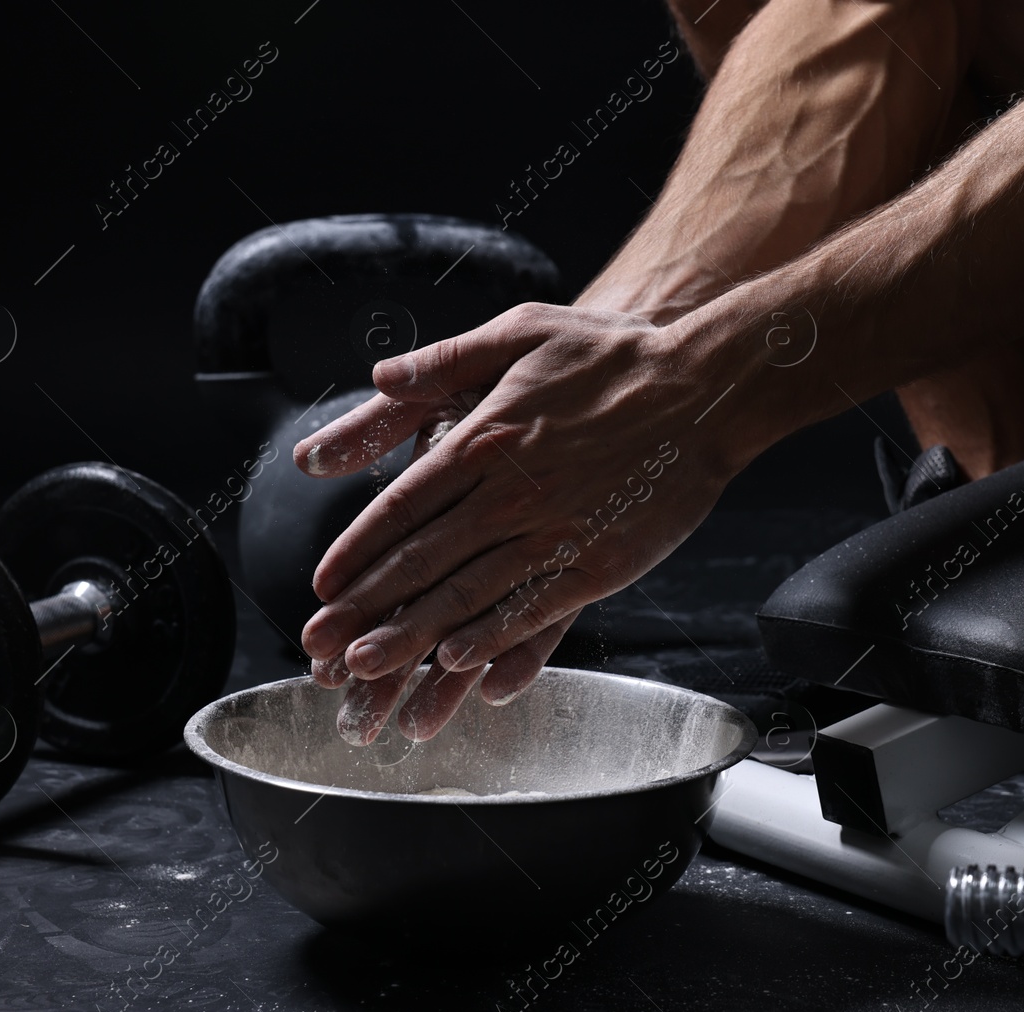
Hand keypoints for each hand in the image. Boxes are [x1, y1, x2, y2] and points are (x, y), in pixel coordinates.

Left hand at [295, 303, 741, 739]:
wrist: (703, 388)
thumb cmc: (613, 357)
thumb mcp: (521, 329)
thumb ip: (444, 359)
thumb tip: (383, 373)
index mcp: (482, 439)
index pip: (399, 507)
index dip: (356, 551)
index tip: (323, 586)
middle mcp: (509, 494)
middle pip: (421, 562)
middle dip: (364, 610)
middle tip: (320, 648)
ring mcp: (554, 534)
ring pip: (467, 595)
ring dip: (411, 636)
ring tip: (367, 670)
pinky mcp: (597, 564)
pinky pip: (533, 612)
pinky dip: (491, 640)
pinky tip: (456, 664)